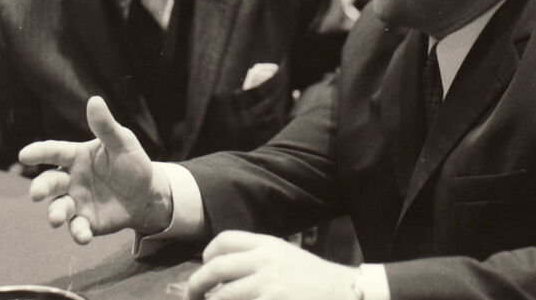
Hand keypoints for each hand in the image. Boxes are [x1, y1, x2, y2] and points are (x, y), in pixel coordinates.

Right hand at [19, 96, 171, 243]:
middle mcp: (71, 179)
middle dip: (41, 188)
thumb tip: (94, 100)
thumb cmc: (132, 164)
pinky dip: (78, 233)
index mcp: (77, 156)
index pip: (55, 151)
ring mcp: (76, 201)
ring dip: (56, 213)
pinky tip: (84, 236)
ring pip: (59, 207)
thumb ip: (106, 126)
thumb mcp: (123, 143)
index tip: (24, 155)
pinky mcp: (86, 221)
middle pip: (50, 182)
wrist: (147, 194)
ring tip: (57, 218)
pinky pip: (77, 228)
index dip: (39, 152)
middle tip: (36, 194)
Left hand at [185, 230, 357, 299]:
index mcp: (267, 245)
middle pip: (216, 267)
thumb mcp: (284, 257)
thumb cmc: (313, 280)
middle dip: (196, 284)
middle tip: (192, 296)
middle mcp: (265, 261)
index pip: (224, 241)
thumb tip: (221, 272)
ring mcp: (268, 286)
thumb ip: (256, 258)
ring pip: (222, 296)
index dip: (207, 255)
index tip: (203, 269)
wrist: (343, 294)